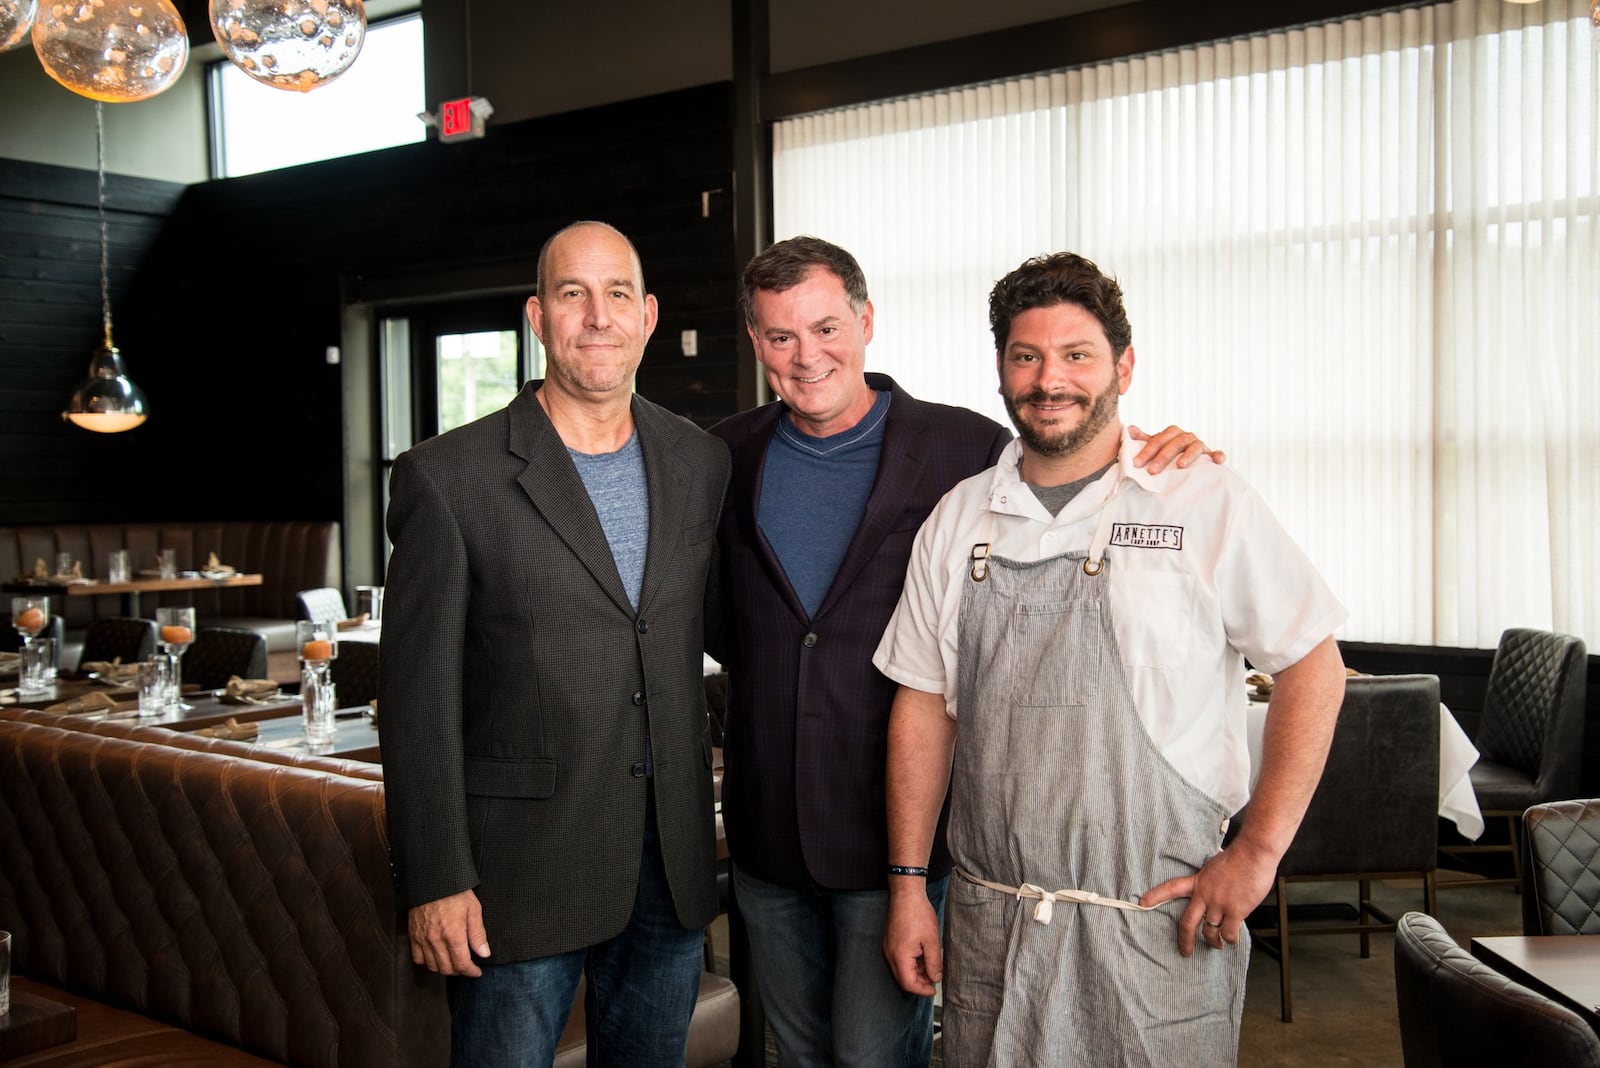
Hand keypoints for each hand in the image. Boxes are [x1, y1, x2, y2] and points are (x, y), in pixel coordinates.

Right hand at [408, 888, 490, 975]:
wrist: (433, 879)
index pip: (462, 964)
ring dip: (443, 968)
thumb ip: (478, 934)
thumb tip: (484, 953)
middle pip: (447, 969)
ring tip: (452, 962)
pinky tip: (435, 955)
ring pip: (432, 966)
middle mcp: (436, 940)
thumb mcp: (473, 909)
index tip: (476, 971)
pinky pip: (417, 957)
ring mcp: (423, 938)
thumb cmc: (455, 892)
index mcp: (453, 935)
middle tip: (466, 967)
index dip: (471, 971)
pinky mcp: (413, 934)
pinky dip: (427, 961)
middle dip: (459, 971)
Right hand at [883, 892, 943, 995]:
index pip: (908, 983)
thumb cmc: (918, 913)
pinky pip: (899, 960)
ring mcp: (888, 948)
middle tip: (934, 978)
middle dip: (919, 982)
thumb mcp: (932, 940)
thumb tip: (935, 978)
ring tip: (930, 965)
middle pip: (903, 979)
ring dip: (915, 972)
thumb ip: (934, 963)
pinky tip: (922, 956)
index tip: (933, 989)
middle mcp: (890, 954)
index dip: (922, 990)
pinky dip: (911, 963)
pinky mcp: (890, 942)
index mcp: (900, 956)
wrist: (906, 894)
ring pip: (901, 970)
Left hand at [1128, 424, 1224, 473]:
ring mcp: (1200, 445)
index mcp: (1172, 433)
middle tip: (1152, 471)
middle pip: (1175, 443)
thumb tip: (1129, 429)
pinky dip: (1218, 455)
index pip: (1159, 439)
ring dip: (1188, 455)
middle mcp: (1187, 436)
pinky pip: (1217, 453)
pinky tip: (1217, 461)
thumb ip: (1144, 439)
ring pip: (1195, 446)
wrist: (1189, 458)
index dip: (1147, 450)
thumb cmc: (1169, 452)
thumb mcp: (1156, 445)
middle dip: (1163, 457)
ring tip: (1180, 466)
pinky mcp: (1211, 455)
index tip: (1136, 463)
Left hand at [1139, 839, 1276, 956]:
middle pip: (1187, 923)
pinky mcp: (1235, 911)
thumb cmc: (1239, 857)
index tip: (1142, 903)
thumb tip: (1213, 890)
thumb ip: (1210, 881)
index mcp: (1198, 881)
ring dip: (1214, 942)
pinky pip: (1229, 933)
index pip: (1171, 888)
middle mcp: (1205, 895)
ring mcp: (1219, 904)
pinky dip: (1231, 940)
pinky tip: (1232, 940)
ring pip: (1210, 932)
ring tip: (1217, 944)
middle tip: (1185, 951)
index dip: (1156, 896)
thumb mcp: (1214, 866)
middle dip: (1185, 940)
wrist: (1254, 853)